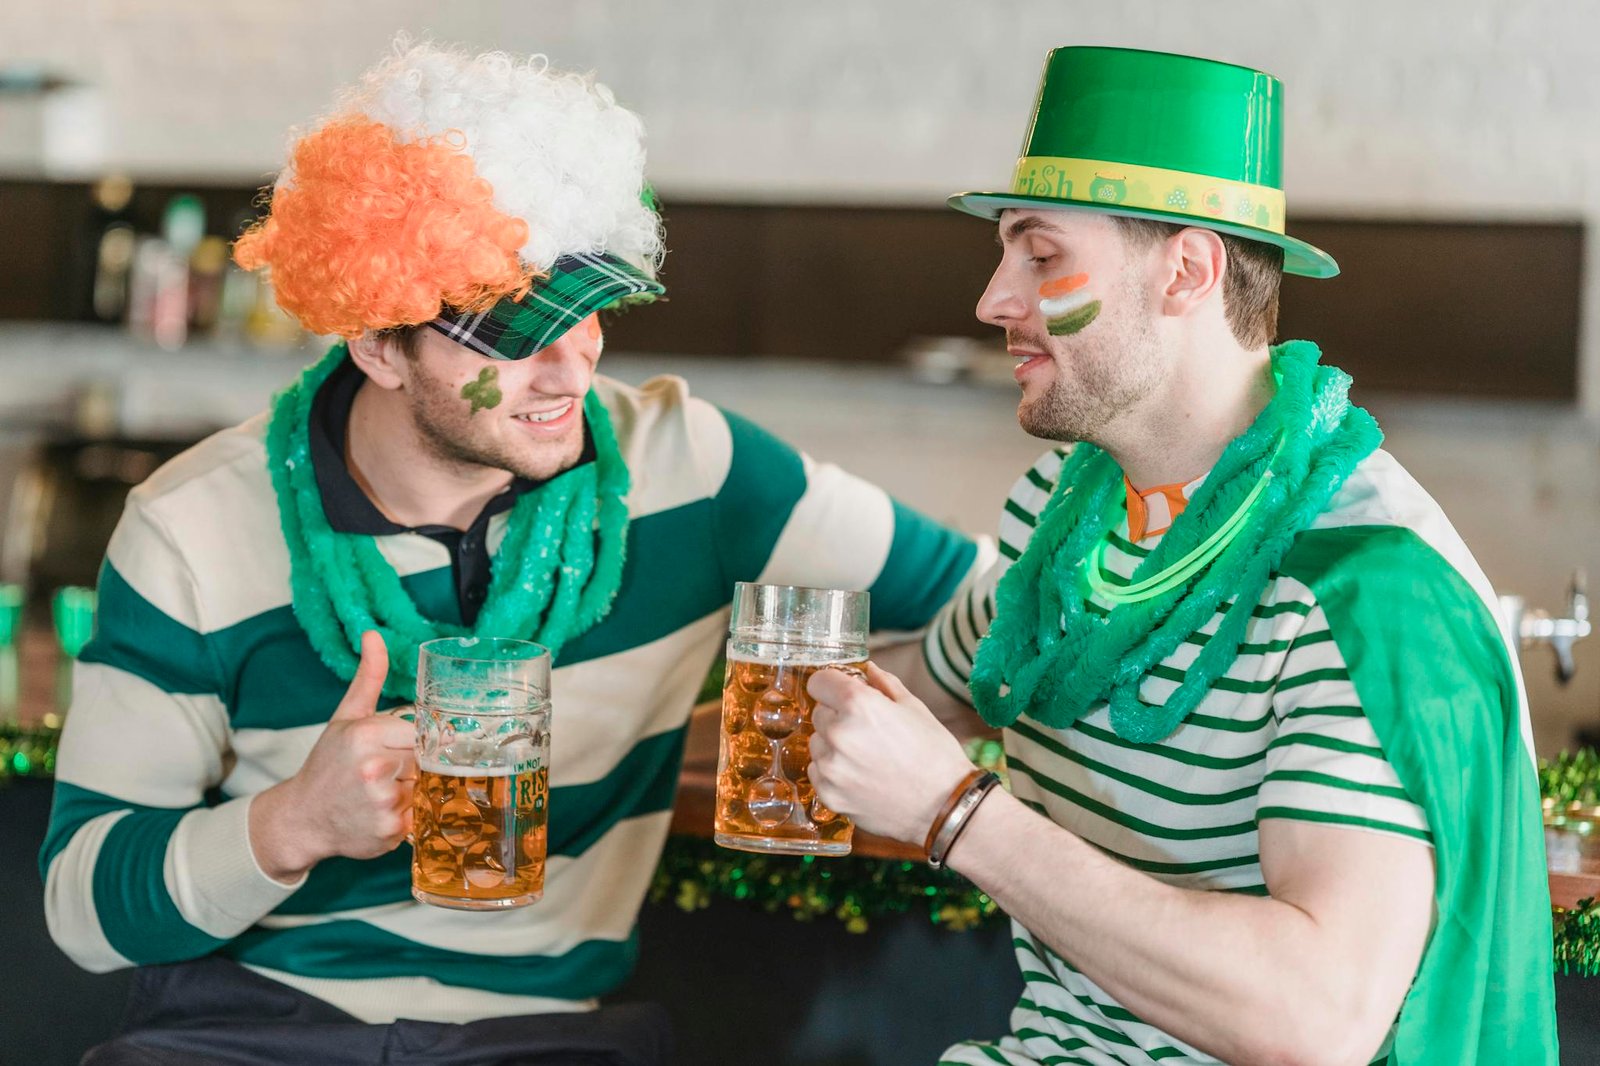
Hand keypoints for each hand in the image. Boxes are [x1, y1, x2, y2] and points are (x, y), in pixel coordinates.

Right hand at [249, 631, 416, 882]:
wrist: (301, 818)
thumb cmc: (326, 765)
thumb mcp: (345, 717)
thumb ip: (368, 677)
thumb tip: (373, 635)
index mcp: (367, 735)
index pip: (422, 731)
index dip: (415, 740)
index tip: (401, 747)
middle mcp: (375, 768)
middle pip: (426, 760)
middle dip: (412, 766)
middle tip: (385, 773)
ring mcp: (383, 803)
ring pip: (424, 788)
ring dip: (410, 791)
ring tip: (378, 792)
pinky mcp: (390, 832)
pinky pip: (419, 817)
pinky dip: (405, 816)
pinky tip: (378, 812)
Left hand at [807, 662, 975, 844]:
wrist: (945, 806)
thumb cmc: (935, 755)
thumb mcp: (914, 708)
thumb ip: (884, 684)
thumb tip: (867, 669)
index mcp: (859, 705)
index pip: (819, 681)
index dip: (832, 685)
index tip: (841, 692)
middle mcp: (838, 734)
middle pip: (819, 712)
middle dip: (838, 716)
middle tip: (867, 731)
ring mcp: (831, 767)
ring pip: (817, 743)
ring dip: (833, 745)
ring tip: (867, 757)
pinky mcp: (829, 794)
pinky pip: (818, 772)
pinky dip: (833, 772)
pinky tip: (861, 776)